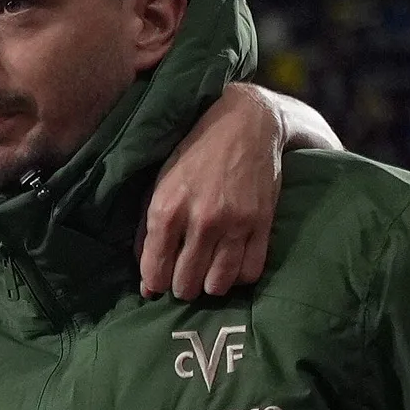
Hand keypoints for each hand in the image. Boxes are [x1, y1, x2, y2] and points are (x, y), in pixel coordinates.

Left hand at [139, 79, 287, 303]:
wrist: (246, 123)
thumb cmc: (195, 153)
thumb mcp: (159, 185)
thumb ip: (147, 234)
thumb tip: (147, 285)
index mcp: (167, 208)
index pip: (155, 273)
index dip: (155, 283)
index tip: (160, 278)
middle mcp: (201, 219)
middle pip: (186, 285)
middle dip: (181, 286)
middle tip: (184, 276)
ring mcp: (235, 223)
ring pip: (218, 285)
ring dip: (210, 286)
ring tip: (207, 272)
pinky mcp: (262, 223)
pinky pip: (250, 272)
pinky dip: (238, 276)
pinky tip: (231, 264)